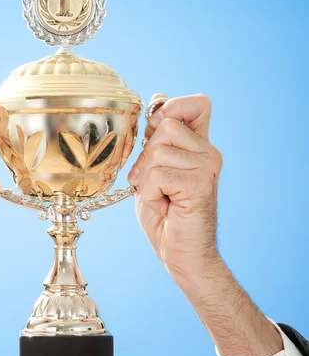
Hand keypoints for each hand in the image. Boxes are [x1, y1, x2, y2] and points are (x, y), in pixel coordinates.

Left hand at [128, 93, 222, 282]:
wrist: (179, 252)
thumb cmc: (165, 214)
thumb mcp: (154, 169)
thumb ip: (157, 139)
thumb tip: (158, 102)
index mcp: (199, 146)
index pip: (197, 103)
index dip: (171, 108)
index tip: (156, 133)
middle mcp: (208, 152)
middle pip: (165, 126)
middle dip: (147, 156)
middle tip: (155, 184)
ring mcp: (207, 167)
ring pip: (157, 151)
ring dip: (147, 179)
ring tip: (161, 196)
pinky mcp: (200, 184)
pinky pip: (158, 174)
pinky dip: (151, 192)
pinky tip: (165, 204)